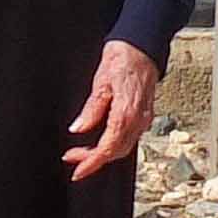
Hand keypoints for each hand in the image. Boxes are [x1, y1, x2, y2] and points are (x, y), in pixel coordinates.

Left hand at [64, 40, 157, 179]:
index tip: (77, 170)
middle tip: (73, 158)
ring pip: (124, 147)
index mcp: (126, 114)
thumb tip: (78, 129)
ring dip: (103, 153)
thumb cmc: (122, 60)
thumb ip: (91, 110)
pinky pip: (129, 138)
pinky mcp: (144, 116)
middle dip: (94, 160)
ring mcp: (144, 119)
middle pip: (116, 152)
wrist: (140, 47)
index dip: (91, 162)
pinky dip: (113, 144)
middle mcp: (139, 120)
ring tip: (82, 152)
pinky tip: (100, 140)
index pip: (108, 148)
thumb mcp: (100, 83)